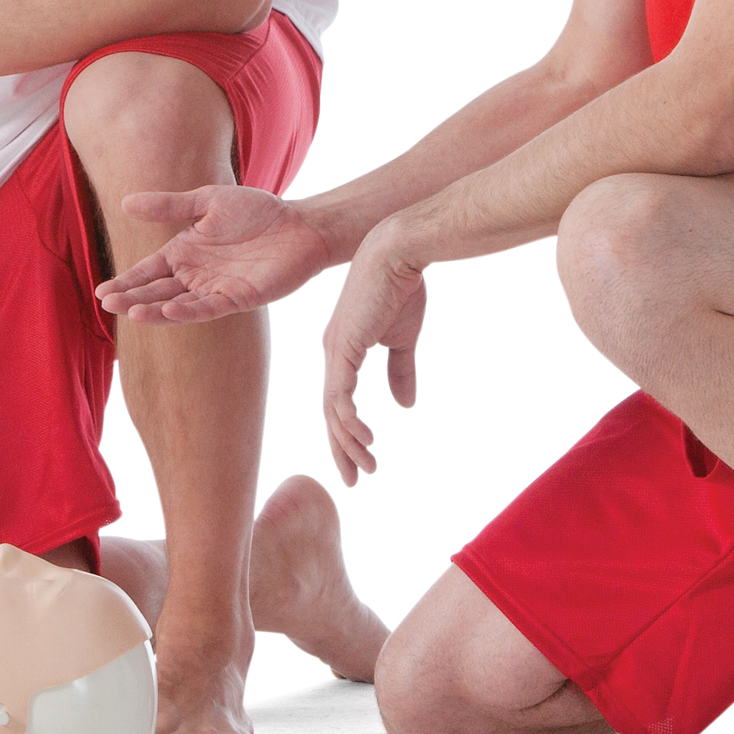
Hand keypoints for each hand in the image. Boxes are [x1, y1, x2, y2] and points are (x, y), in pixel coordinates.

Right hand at [97, 186, 338, 322]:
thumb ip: (170, 206)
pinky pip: (209, 308)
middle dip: (132, 298)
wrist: (299, 225)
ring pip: (178, 305)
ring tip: (132, 312)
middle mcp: (195, 274)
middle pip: (157, 290)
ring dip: (155, 310)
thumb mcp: (207, 201)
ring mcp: (215, 288)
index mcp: (184, 252)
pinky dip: (189, 312)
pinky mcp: (238, 299)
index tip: (101, 292)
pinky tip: (169, 311)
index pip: (147, 270)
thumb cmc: (256, 210)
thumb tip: (126, 202)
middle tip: (107, 304)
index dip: (126, 281)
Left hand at [320, 220, 428, 485]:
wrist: (399, 254)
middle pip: (329, 412)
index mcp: (342, 350)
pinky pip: (339, 394)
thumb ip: (400, 371)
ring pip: (333, 410)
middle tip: (355, 479)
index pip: (337, 401)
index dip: (346, 434)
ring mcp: (334, 351)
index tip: (359, 462)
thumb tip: (404, 406)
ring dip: (349, 442)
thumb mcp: (403, 338)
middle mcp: (332, 353)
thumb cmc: (401, 289)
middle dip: (341, 448)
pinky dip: (349, 420)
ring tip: (368, 467)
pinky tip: (363, 439)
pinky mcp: (342, 347)